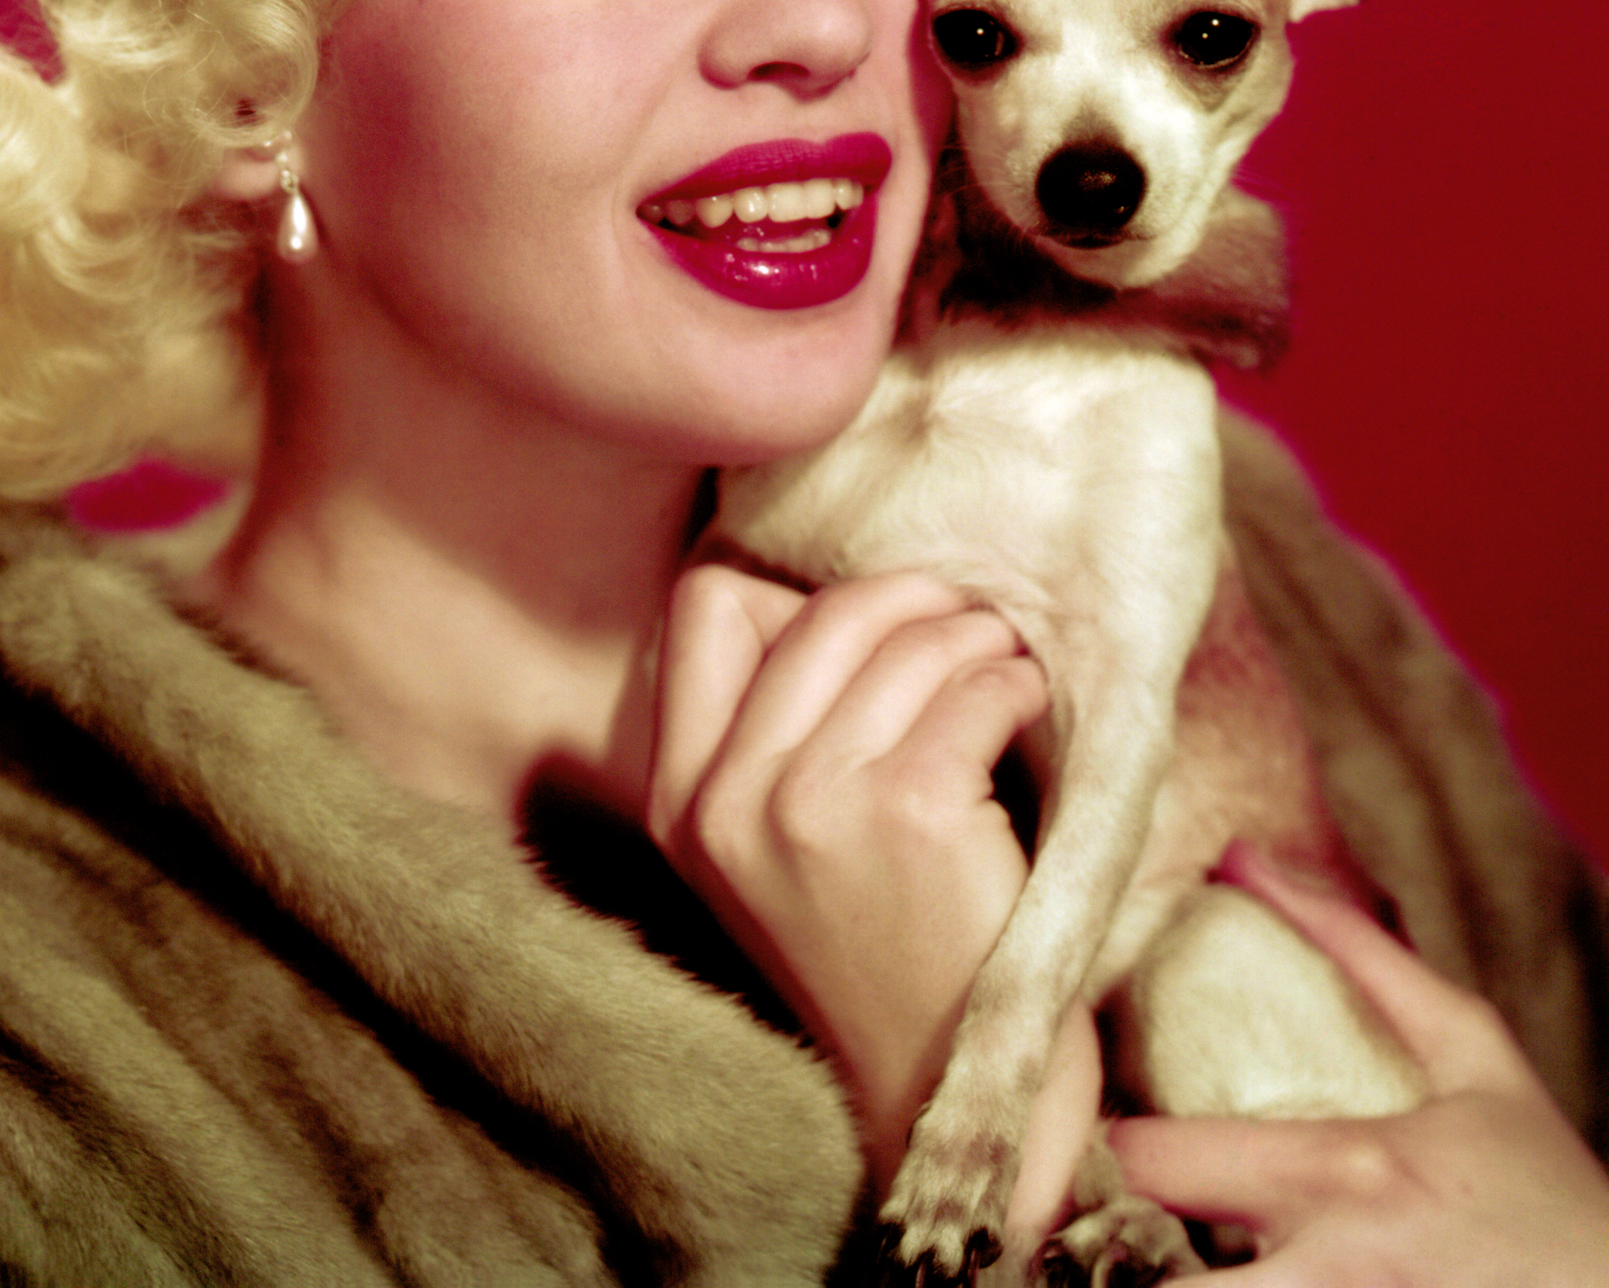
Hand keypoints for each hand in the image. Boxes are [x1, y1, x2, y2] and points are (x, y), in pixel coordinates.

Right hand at [647, 561, 1083, 1194]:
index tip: (862, 647)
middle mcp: (728, 801)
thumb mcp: (766, 855)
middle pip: (821, 610)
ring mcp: (814, 808)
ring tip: (1004, 671)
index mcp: (679, 804)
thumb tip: (838, 600)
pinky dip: (1014, 683)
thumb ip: (762, 740)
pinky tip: (1025, 712)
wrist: (944, 1105)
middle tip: (963, 627)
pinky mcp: (912, 815)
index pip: (703, 605)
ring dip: (976, 640)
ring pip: (906, 639)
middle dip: (910, 602)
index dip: (791, 602)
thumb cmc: (878, 959)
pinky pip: (975, 689)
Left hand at [1110, 844, 1608, 1284]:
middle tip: (1112, 1231)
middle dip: (1118, 1256)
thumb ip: (1360, 952)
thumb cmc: (1551, 1195)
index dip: (1114, 1154)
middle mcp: (1331, 1274)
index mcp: (1345, 1174)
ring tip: (1163, 1262)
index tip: (1116, 1143)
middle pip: (1150, 1283)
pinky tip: (1232, 1286)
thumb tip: (1246, 856)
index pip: (1154, 1163)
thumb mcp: (1476, 1059)